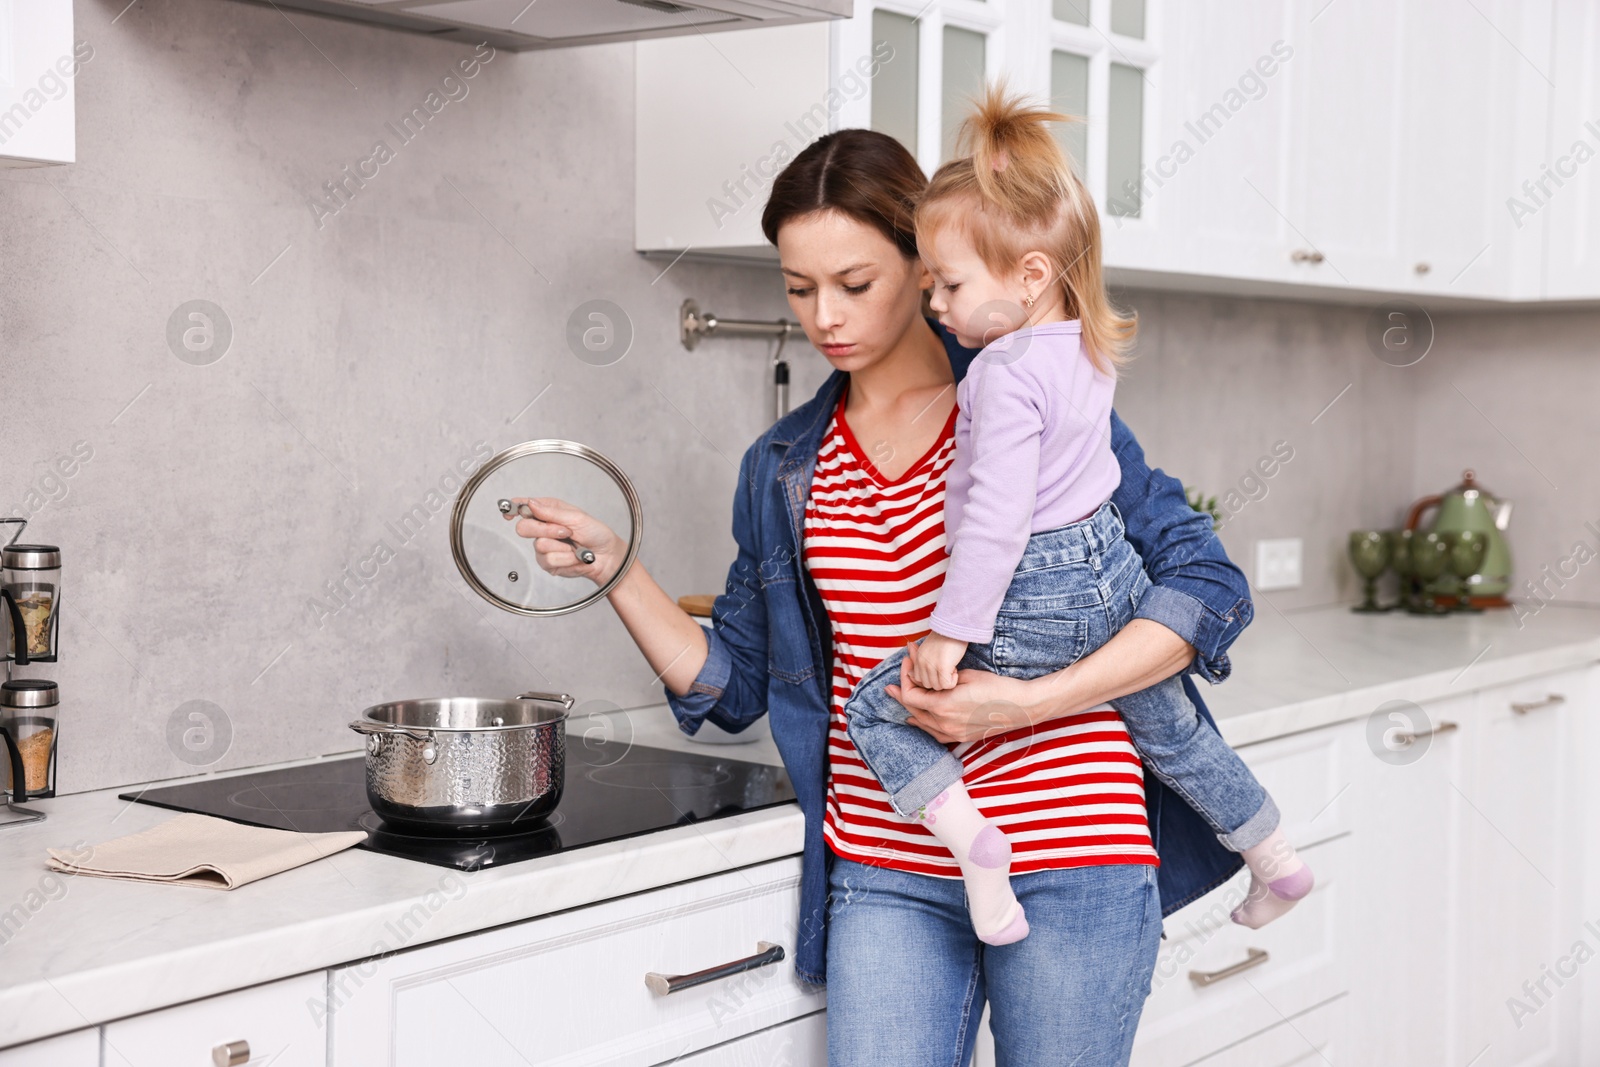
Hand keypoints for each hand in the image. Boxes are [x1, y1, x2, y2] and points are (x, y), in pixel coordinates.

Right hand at [503, 496, 625, 585]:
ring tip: (574, 545)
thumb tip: (531, 503)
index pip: (525, 507)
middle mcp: (544, 528)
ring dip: (561, 546)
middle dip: (546, 530)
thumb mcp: (577, 518)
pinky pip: (549, 560)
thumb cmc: (596, 533)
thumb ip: (552, 512)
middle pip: (524, 528)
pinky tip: (574, 557)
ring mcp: (544, 547)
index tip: (508, 512)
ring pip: (539, 545)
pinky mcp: (548, 563)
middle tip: (565, 531)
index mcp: (550, 511)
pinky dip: (565, 559)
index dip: (514, 508)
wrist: (606, 557)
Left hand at [887, 655, 1036, 743]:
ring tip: (898, 697)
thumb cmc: (996, 687)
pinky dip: (922, 724)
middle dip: (901, 692)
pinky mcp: (961, 737)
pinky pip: (934, 733)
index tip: (906, 664)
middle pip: (912, 709)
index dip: (904, 678)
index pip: (910, 695)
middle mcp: (944, 723)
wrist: (1021, 707)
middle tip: (891, 682)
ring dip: (909, 708)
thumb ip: (942, 679)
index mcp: (943, 706)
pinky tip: (915, 719)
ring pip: (921, 723)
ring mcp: (952, 733)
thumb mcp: (966, 675)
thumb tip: (927, 677)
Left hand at [905, 632, 965, 690]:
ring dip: (946, 681)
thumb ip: (920, 660)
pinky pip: (946, 684)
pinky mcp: (941, 667)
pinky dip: (952, 681)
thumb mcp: (928, 648)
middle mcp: (921, 662)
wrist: (955, 625)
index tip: (940, 669)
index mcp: (918, 658)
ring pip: (937, 686)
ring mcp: (930, 665)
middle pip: (927, 684)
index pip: (918, 679)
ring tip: (952, 668)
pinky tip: (956, 671)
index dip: (931, 678)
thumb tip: (909, 675)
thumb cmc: (947, 637)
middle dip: (938, 681)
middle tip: (948, 669)